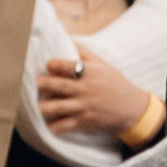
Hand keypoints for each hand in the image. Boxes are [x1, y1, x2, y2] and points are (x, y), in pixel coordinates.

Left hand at [36, 49, 150, 135]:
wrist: (132, 109)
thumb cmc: (115, 84)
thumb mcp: (103, 65)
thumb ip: (84, 53)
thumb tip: (67, 39)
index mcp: (90, 73)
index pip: (70, 66)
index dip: (57, 65)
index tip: (47, 64)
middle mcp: (86, 90)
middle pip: (61, 86)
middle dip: (45, 84)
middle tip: (35, 82)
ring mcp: (84, 107)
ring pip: (60, 107)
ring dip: (46, 107)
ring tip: (37, 106)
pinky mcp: (85, 122)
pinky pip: (66, 125)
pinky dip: (56, 127)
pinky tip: (48, 126)